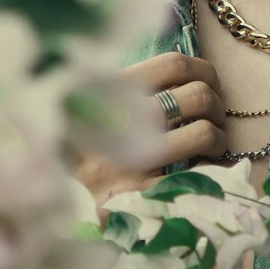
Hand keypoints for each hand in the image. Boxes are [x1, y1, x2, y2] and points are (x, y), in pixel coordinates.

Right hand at [72, 51, 227, 223]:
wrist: (51, 204)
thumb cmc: (74, 151)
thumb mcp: (88, 107)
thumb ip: (127, 88)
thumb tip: (182, 71)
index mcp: (108, 91)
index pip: (173, 64)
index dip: (202, 69)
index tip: (208, 81)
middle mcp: (122, 121)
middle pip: (196, 95)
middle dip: (216, 103)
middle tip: (213, 115)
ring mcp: (133, 160)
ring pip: (203, 133)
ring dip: (218, 136)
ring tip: (211, 143)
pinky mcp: (143, 197)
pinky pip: (196, 175)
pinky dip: (207, 169)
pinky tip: (198, 171)